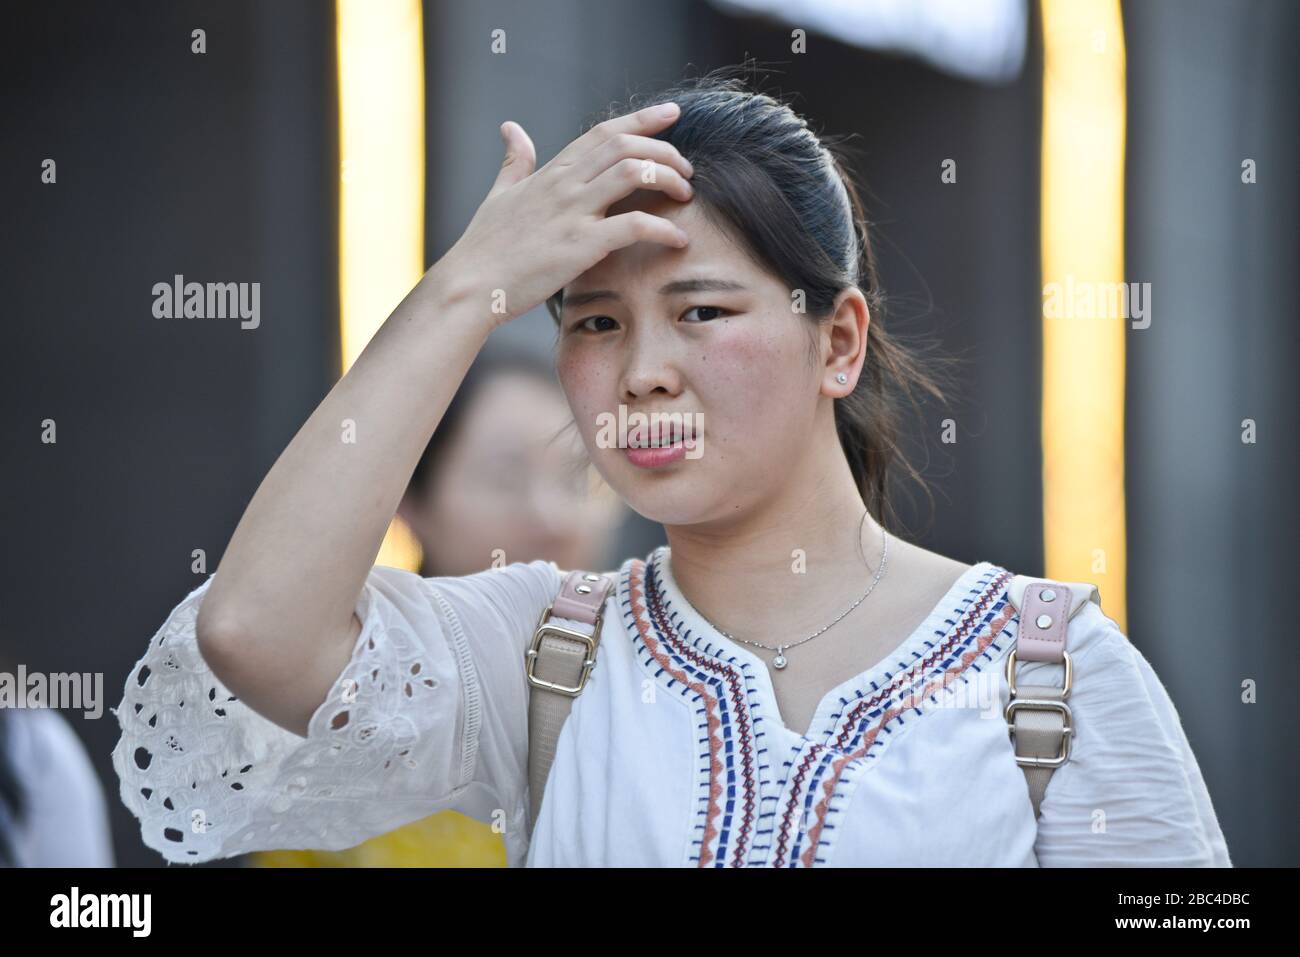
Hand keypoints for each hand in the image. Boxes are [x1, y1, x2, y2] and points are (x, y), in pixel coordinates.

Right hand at [435, 102, 694, 326]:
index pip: (604, 132)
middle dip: (664, 149)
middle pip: (626, 145)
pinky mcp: (581, 244)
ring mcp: (573, 212)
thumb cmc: (484, 247)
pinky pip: (634, 226)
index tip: (671, 113)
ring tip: (686, 195)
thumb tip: (511, 128)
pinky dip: (664, 230)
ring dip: (669, 178)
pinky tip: (679, 240)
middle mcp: (565, 184)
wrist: (470, 285)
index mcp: (552, 172)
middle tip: (686, 168)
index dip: (641, 119)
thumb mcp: (499, 194)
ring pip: (634, 172)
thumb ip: (515, 161)